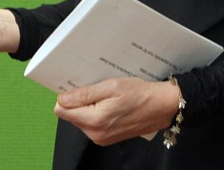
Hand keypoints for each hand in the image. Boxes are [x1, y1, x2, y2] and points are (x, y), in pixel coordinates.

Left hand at [54, 77, 179, 145]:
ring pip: (81, 119)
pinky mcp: (106, 138)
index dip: (68, 96)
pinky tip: (111, 103)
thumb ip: (85, 94)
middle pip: (71, 115)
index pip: (63, 110)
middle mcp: (95, 133)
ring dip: (89, 106)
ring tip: (107, 95)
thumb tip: (62, 99)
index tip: (79, 85)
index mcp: (95, 121)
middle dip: (80, 100)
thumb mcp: (112, 86)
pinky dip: (97, 112)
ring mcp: (101, 138)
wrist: (161, 107)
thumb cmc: (140, 94)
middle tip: (98, 88)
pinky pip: (92, 124)